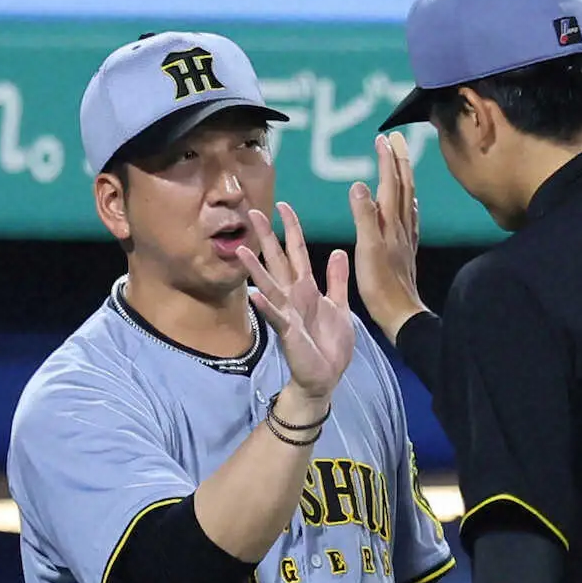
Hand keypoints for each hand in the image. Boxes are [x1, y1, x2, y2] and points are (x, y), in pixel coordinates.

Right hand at [238, 202, 354, 399]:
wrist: (327, 377)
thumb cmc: (330, 345)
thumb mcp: (340, 306)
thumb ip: (337, 280)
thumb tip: (338, 251)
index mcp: (307, 289)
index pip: (297, 252)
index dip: (291, 229)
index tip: (284, 205)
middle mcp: (293, 297)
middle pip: (277, 261)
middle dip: (267, 237)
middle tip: (253, 211)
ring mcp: (288, 314)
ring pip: (269, 285)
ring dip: (255, 268)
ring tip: (241, 249)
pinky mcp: (288, 333)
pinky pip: (276, 316)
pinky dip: (265, 305)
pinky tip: (253, 294)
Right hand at [350, 132, 426, 344]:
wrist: (401, 315)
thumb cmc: (381, 286)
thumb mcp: (368, 250)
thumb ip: (364, 216)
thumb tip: (359, 184)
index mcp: (391, 225)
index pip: (389, 185)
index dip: (386, 161)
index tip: (383, 138)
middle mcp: (402, 228)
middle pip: (403, 187)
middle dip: (399, 162)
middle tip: (396, 139)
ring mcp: (406, 240)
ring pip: (407, 201)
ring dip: (404, 179)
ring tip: (402, 164)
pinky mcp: (406, 252)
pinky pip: (409, 219)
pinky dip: (407, 204)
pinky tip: (408, 206)